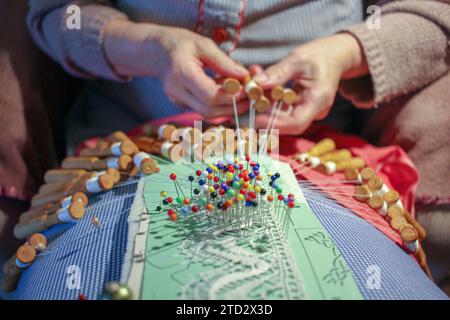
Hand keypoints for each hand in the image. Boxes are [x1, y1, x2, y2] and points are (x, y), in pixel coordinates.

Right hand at [104, 19, 248, 117]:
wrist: (155, 52)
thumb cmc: (180, 43)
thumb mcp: (203, 45)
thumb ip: (224, 62)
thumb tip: (244, 76)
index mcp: (182, 74)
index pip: (210, 96)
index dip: (231, 97)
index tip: (247, 89)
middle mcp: (177, 92)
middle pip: (209, 111)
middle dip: (232, 108)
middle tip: (249, 99)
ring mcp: (176, 101)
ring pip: (206, 114)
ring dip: (226, 108)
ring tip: (240, 96)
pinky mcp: (179, 105)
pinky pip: (201, 109)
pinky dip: (217, 106)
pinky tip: (225, 95)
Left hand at [254, 33, 367, 134]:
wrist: (335, 56)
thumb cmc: (320, 55)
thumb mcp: (298, 59)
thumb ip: (278, 73)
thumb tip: (256, 84)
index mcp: (318, 100)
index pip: (296, 122)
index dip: (275, 123)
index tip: (255, 118)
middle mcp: (314, 110)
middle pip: (286, 123)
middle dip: (264, 115)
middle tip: (246, 103)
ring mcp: (307, 111)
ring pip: (281, 116)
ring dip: (263, 105)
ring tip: (251, 88)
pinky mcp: (299, 107)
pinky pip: (282, 109)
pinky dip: (269, 100)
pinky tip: (259, 86)